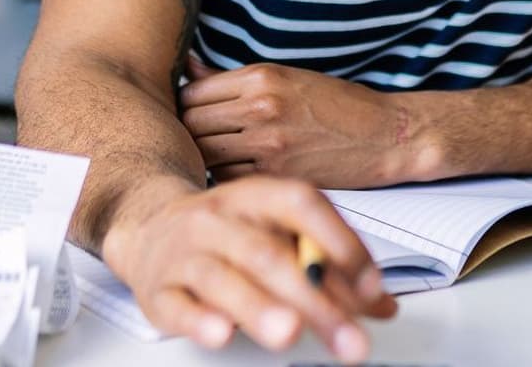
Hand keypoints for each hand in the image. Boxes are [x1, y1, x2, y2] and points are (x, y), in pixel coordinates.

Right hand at [101, 174, 396, 363]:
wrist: (150, 226)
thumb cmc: (227, 232)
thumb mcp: (279, 234)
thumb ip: (331, 266)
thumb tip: (381, 304)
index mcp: (256, 196)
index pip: (302, 206)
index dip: (340, 243)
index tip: (370, 287)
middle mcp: (219, 219)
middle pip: (269, 254)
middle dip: (313, 298)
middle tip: (347, 335)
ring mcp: (185, 253)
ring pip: (223, 278)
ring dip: (259, 307)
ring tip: (290, 332)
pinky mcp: (157, 291)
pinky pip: (177, 305)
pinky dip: (200, 320)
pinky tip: (222, 332)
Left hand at [180, 55, 429, 186]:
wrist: (384, 135)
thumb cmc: (337, 106)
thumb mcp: (286, 77)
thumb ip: (233, 79)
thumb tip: (188, 67)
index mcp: (261, 77)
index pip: (192, 92)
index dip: (186, 106)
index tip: (194, 116)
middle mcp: (260, 106)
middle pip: (191, 123)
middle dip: (190, 133)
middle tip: (200, 141)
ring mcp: (267, 142)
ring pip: (204, 153)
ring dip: (204, 158)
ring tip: (216, 158)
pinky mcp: (277, 174)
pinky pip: (227, 179)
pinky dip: (226, 178)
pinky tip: (238, 174)